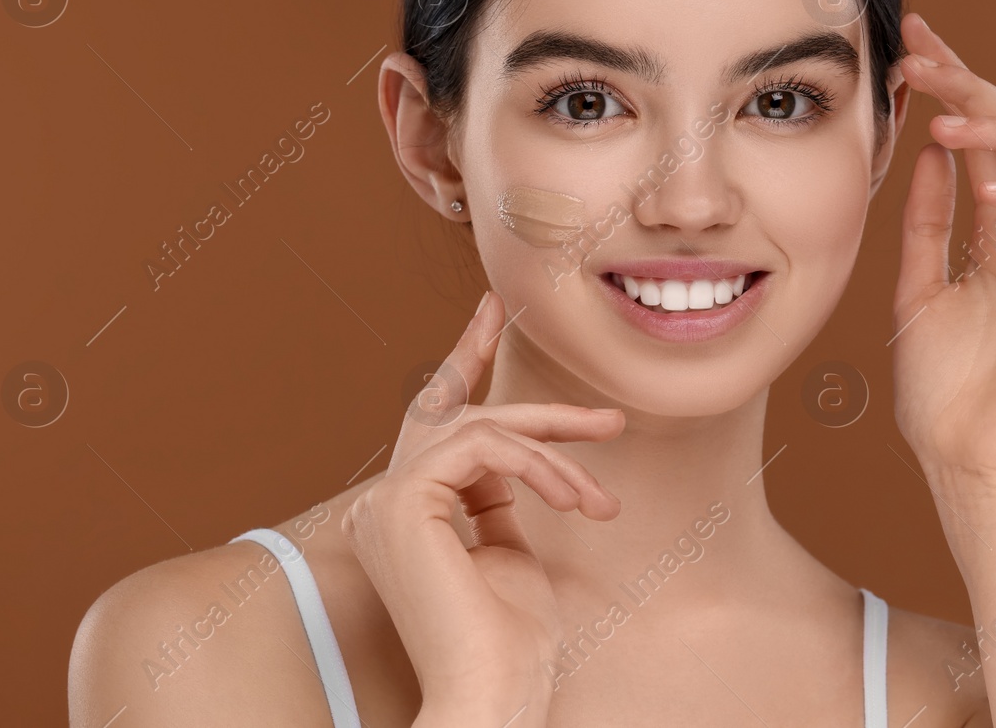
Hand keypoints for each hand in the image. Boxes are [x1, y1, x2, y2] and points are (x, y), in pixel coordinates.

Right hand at [342, 291, 624, 725]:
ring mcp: (386, 501)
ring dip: (555, 453)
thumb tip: (527, 463)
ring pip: (481, 429)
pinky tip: (575, 500)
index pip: (433, 421)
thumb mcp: (512, 556)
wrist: (493, 693)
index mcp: (407, 515)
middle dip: (542, 415)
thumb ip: (503, 503)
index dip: (462, 355)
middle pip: (464, 419)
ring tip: (599, 501)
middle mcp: (384, 503)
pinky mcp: (403, 502)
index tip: (493, 307)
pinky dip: (538, 466)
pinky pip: (482, 447)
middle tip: (610, 421)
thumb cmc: (510, 644)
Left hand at [890, 13, 995, 488]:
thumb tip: (928, 151)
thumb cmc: (944, 396)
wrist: (971, 468)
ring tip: (945, 114)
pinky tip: (987, 186)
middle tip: (919, 55)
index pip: (982, 141)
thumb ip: (926, 224)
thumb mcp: (917, 291)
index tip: (911, 40)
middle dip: (973, 86)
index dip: (955, 85)